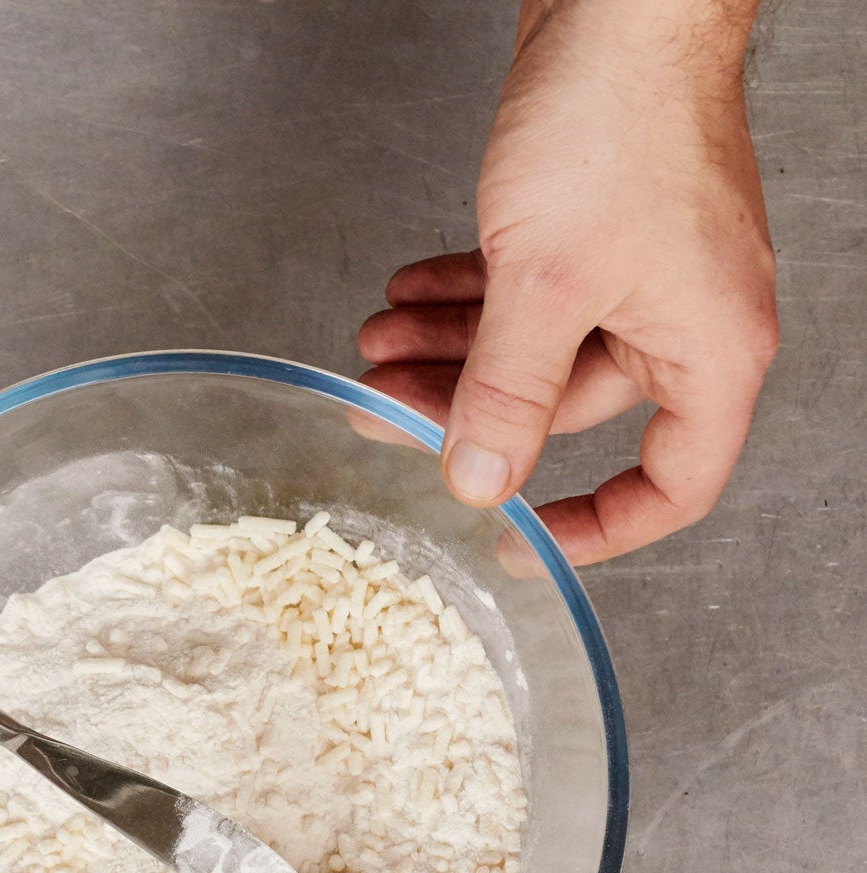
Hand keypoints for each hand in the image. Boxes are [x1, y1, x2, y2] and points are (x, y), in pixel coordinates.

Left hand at [356, 0, 775, 563]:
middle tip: (379, 411)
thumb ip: (507, 393)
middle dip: (464, 409)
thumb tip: (477, 482)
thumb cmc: (618, 120)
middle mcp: (685, 315)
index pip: (671, 482)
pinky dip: (466, 296)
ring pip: (534, 344)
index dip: (597, 528)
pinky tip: (404, 292)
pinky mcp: (599, 222)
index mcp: (710, 349)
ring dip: (448, 349)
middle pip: (566, 407)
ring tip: (371, 345)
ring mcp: (641, 266)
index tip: (518, 543)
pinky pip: (528, 289)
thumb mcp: (545, 284)